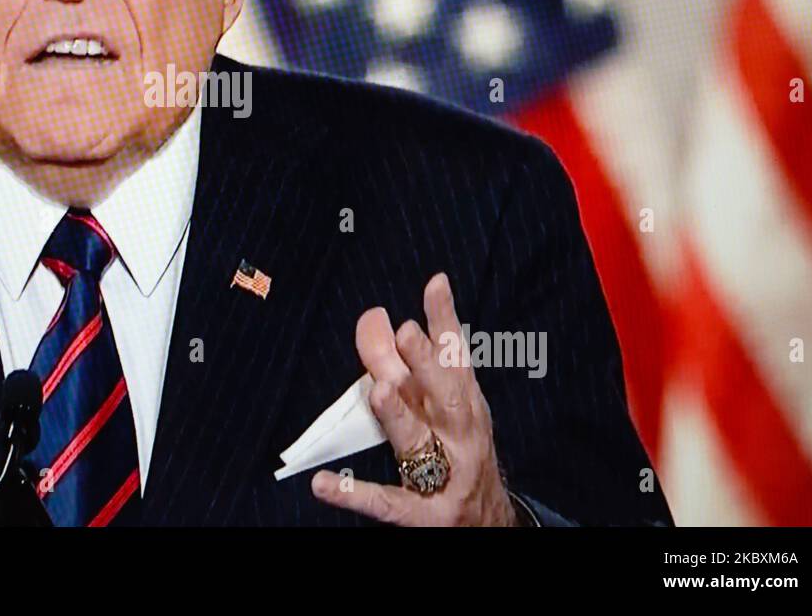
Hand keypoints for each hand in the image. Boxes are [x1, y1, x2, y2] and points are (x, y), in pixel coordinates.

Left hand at [310, 273, 518, 525]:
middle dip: (425, 363)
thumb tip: (374, 319)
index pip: (455, 358)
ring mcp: (444, 476)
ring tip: (378, 391)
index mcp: (465, 406)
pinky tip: (323, 484)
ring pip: (417, 442)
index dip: (446, 321)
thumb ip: (408, 367)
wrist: (488, 526)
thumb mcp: (443, 409)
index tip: (434, 284)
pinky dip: (353, 493)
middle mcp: (460, 436)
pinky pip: (385, 502)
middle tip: (405, 332)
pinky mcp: (422, 514)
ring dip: (398, 416)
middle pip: (443, 396)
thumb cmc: (458, 454)